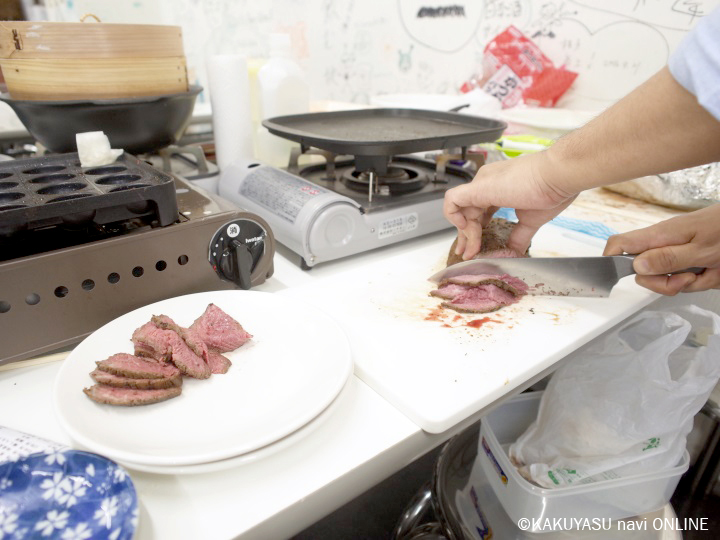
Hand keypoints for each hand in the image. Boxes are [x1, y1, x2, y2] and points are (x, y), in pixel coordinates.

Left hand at [443, 152, 575, 258]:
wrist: (559, 176)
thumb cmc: (552, 190)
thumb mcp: (531, 219)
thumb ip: (519, 236)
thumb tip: (515, 252)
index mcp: (498, 188)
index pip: (478, 210)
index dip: (475, 230)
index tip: (476, 248)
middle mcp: (486, 183)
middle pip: (467, 213)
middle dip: (465, 236)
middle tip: (467, 254)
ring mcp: (481, 184)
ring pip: (460, 211)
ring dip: (465, 234)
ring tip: (472, 250)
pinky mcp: (478, 188)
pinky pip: (452, 200)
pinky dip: (452, 215)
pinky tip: (463, 228)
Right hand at [603, 204, 719, 294]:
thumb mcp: (701, 251)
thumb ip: (667, 259)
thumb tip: (636, 266)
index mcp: (659, 236)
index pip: (618, 245)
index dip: (611, 261)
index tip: (620, 277)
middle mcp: (662, 242)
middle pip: (642, 272)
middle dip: (664, 283)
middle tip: (687, 279)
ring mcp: (675, 249)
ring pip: (667, 277)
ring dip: (689, 282)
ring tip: (708, 271)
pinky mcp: (688, 256)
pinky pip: (684, 276)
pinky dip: (701, 279)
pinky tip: (713, 270)